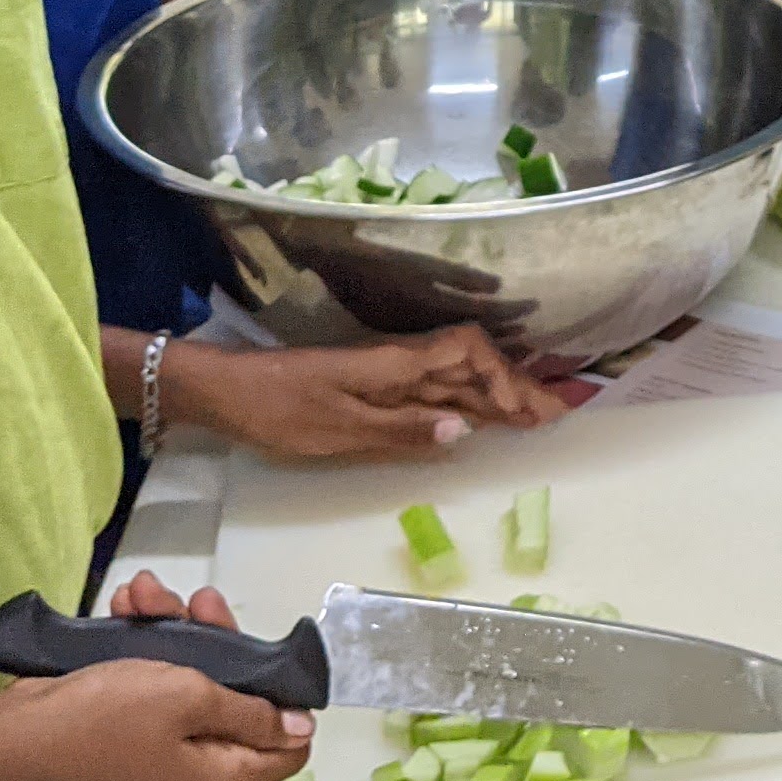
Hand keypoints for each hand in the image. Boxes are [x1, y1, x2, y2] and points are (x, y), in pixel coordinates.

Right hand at [0, 569, 308, 780]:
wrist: (18, 733)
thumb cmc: (105, 719)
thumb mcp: (192, 700)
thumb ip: (252, 710)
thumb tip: (300, 726)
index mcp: (225, 780)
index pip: (289, 746)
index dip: (288, 698)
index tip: (270, 652)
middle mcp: (200, 772)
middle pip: (242, 699)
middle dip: (221, 640)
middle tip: (200, 603)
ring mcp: (164, 751)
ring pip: (196, 678)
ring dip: (174, 629)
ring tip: (145, 594)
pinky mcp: (133, 729)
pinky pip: (158, 681)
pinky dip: (146, 643)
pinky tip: (126, 608)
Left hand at [168, 329, 557, 459]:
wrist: (225, 391)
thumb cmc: (277, 409)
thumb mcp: (337, 428)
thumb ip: (402, 429)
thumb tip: (464, 428)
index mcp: (395, 364)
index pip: (467, 352)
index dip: (502, 375)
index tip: (522, 412)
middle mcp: (399, 362)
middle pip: (472, 365)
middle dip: (516, 388)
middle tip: (556, 418)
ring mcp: (388, 375)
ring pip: (457, 379)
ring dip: (498, 396)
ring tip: (534, 422)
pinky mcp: (374, 389)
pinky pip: (434, 392)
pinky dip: (467, 404)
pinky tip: (482, 423)